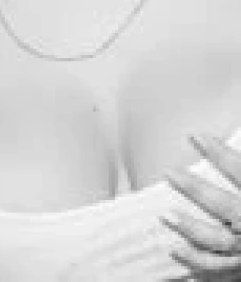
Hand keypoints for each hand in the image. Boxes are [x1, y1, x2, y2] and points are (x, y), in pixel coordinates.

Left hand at [162, 134, 240, 279]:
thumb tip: (236, 133)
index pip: (240, 170)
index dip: (218, 152)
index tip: (196, 136)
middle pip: (223, 205)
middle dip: (195, 189)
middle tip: (171, 174)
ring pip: (216, 241)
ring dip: (189, 228)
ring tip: (167, 215)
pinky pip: (217, 267)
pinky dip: (195, 261)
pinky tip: (176, 249)